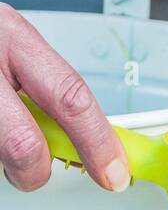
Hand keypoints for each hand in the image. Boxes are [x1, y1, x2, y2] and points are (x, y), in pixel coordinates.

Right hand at [0, 3, 128, 192]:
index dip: (98, 142)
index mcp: (12, 37)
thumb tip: (87, 137)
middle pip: (24, 146)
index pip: (71, 96)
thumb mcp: (10, 45)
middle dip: (35, 170)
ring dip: (0, 160)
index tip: (114, 172)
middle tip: (35, 171)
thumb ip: (44, 85)